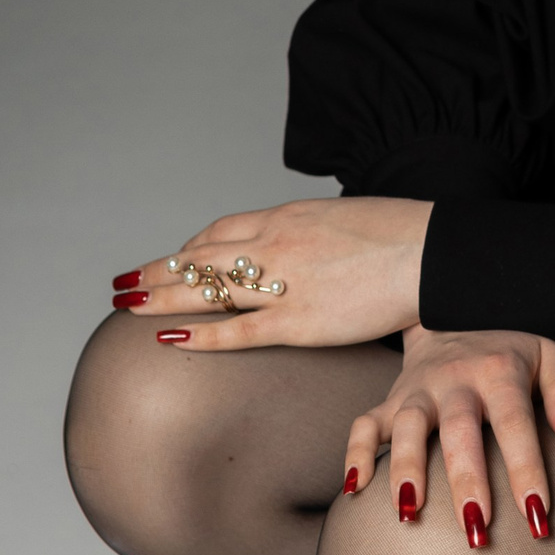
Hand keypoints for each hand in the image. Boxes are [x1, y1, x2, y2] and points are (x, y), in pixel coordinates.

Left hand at [110, 196, 430, 350]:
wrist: (430, 252)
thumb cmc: (400, 234)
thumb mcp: (343, 218)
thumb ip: (313, 234)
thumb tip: (306, 248)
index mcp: (286, 218)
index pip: (221, 232)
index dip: (189, 249)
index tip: (172, 260)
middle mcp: (274, 246)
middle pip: (200, 258)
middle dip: (159, 271)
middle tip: (125, 282)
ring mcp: (283, 285)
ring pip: (205, 290)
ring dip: (161, 296)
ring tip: (128, 305)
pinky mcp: (299, 322)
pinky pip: (237, 332)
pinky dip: (200, 334)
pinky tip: (171, 337)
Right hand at [341, 326, 554, 545]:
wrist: (455, 309)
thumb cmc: (512, 349)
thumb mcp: (552, 355)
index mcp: (499, 371)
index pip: (515, 424)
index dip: (526, 469)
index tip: (537, 515)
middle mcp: (455, 380)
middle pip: (459, 431)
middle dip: (466, 480)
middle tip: (476, 529)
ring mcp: (418, 390)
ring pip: (408, 427)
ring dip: (406, 470)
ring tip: (409, 515)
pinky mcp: (391, 399)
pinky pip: (364, 424)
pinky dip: (355, 454)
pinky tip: (354, 491)